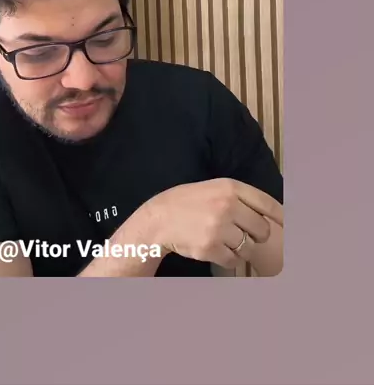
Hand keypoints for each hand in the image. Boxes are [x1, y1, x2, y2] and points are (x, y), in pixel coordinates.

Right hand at [145, 178, 282, 268]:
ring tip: (223, 239)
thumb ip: (241, 198)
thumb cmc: (190, 202)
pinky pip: (234, 260)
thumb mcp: (216, 189)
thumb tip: (275, 214)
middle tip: (241, 233)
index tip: (289, 226)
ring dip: (240, 247)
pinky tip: (214, 247)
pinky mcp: (211, 248)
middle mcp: (228, 206)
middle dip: (256, 235)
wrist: (160, 219)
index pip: (268, 205)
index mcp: (231, 188)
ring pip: (249, 247)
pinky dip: (228, 258)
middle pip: (262, 230)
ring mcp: (219, 228)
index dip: (282, 218)